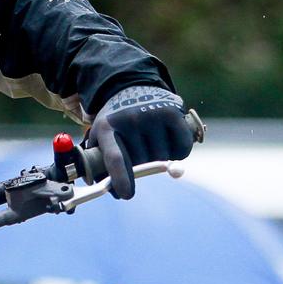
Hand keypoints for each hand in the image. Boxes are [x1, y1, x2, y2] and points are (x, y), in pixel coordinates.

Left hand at [85, 85, 197, 199]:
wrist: (130, 89)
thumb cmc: (115, 124)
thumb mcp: (101, 138)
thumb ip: (104, 167)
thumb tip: (120, 193)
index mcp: (107, 128)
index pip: (116, 158)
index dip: (121, 178)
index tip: (127, 195)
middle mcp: (130, 119)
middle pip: (142, 163)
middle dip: (140, 166)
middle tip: (137, 150)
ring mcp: (152, 115)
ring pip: (162, 159)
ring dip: (158, 159)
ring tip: (150, 140)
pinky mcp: (173, 113)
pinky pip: (181, 149)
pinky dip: (178, 152)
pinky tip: (167, 140)